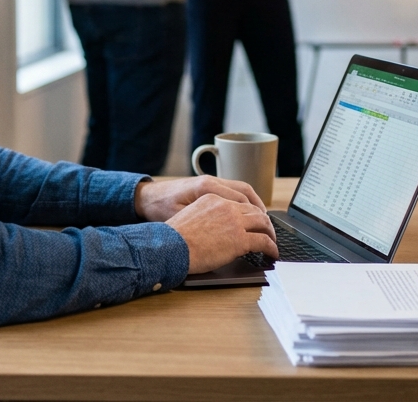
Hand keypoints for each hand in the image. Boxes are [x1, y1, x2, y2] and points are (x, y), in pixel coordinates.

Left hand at [134, 175, 266, 220]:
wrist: (147, 197)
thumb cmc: (161, 209)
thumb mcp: (182, 219)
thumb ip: (206, 225)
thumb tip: (231, 234)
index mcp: (207, 189)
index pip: (241, 200)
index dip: (256, 218)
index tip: (265, 233)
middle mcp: (212, 182)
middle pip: (246, 193)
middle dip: (260, 212)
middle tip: (270, 230)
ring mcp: (211, 182)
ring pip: (242, 190)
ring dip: (255, 205)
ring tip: (264, 223)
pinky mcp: (209, 186)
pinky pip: (234, 190)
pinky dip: (245, 202)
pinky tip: (248, 215)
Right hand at [165, 194, 277, 273]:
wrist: (170, 246)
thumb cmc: (174, 237)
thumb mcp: (190, 216)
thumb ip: (206, 216)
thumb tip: (215, 228)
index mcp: (213, 198)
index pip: (239, 203)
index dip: (250, 213)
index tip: (253, 221)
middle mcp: (226, 207)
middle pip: (255, 211)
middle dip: (264, 222)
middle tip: (267, 232)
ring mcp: (235, 222)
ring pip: (263, 224)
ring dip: (270, 234)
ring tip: (272, 243)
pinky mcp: (240, 240)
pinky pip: (264, 242)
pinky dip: (271, 248)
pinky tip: (272, 254)